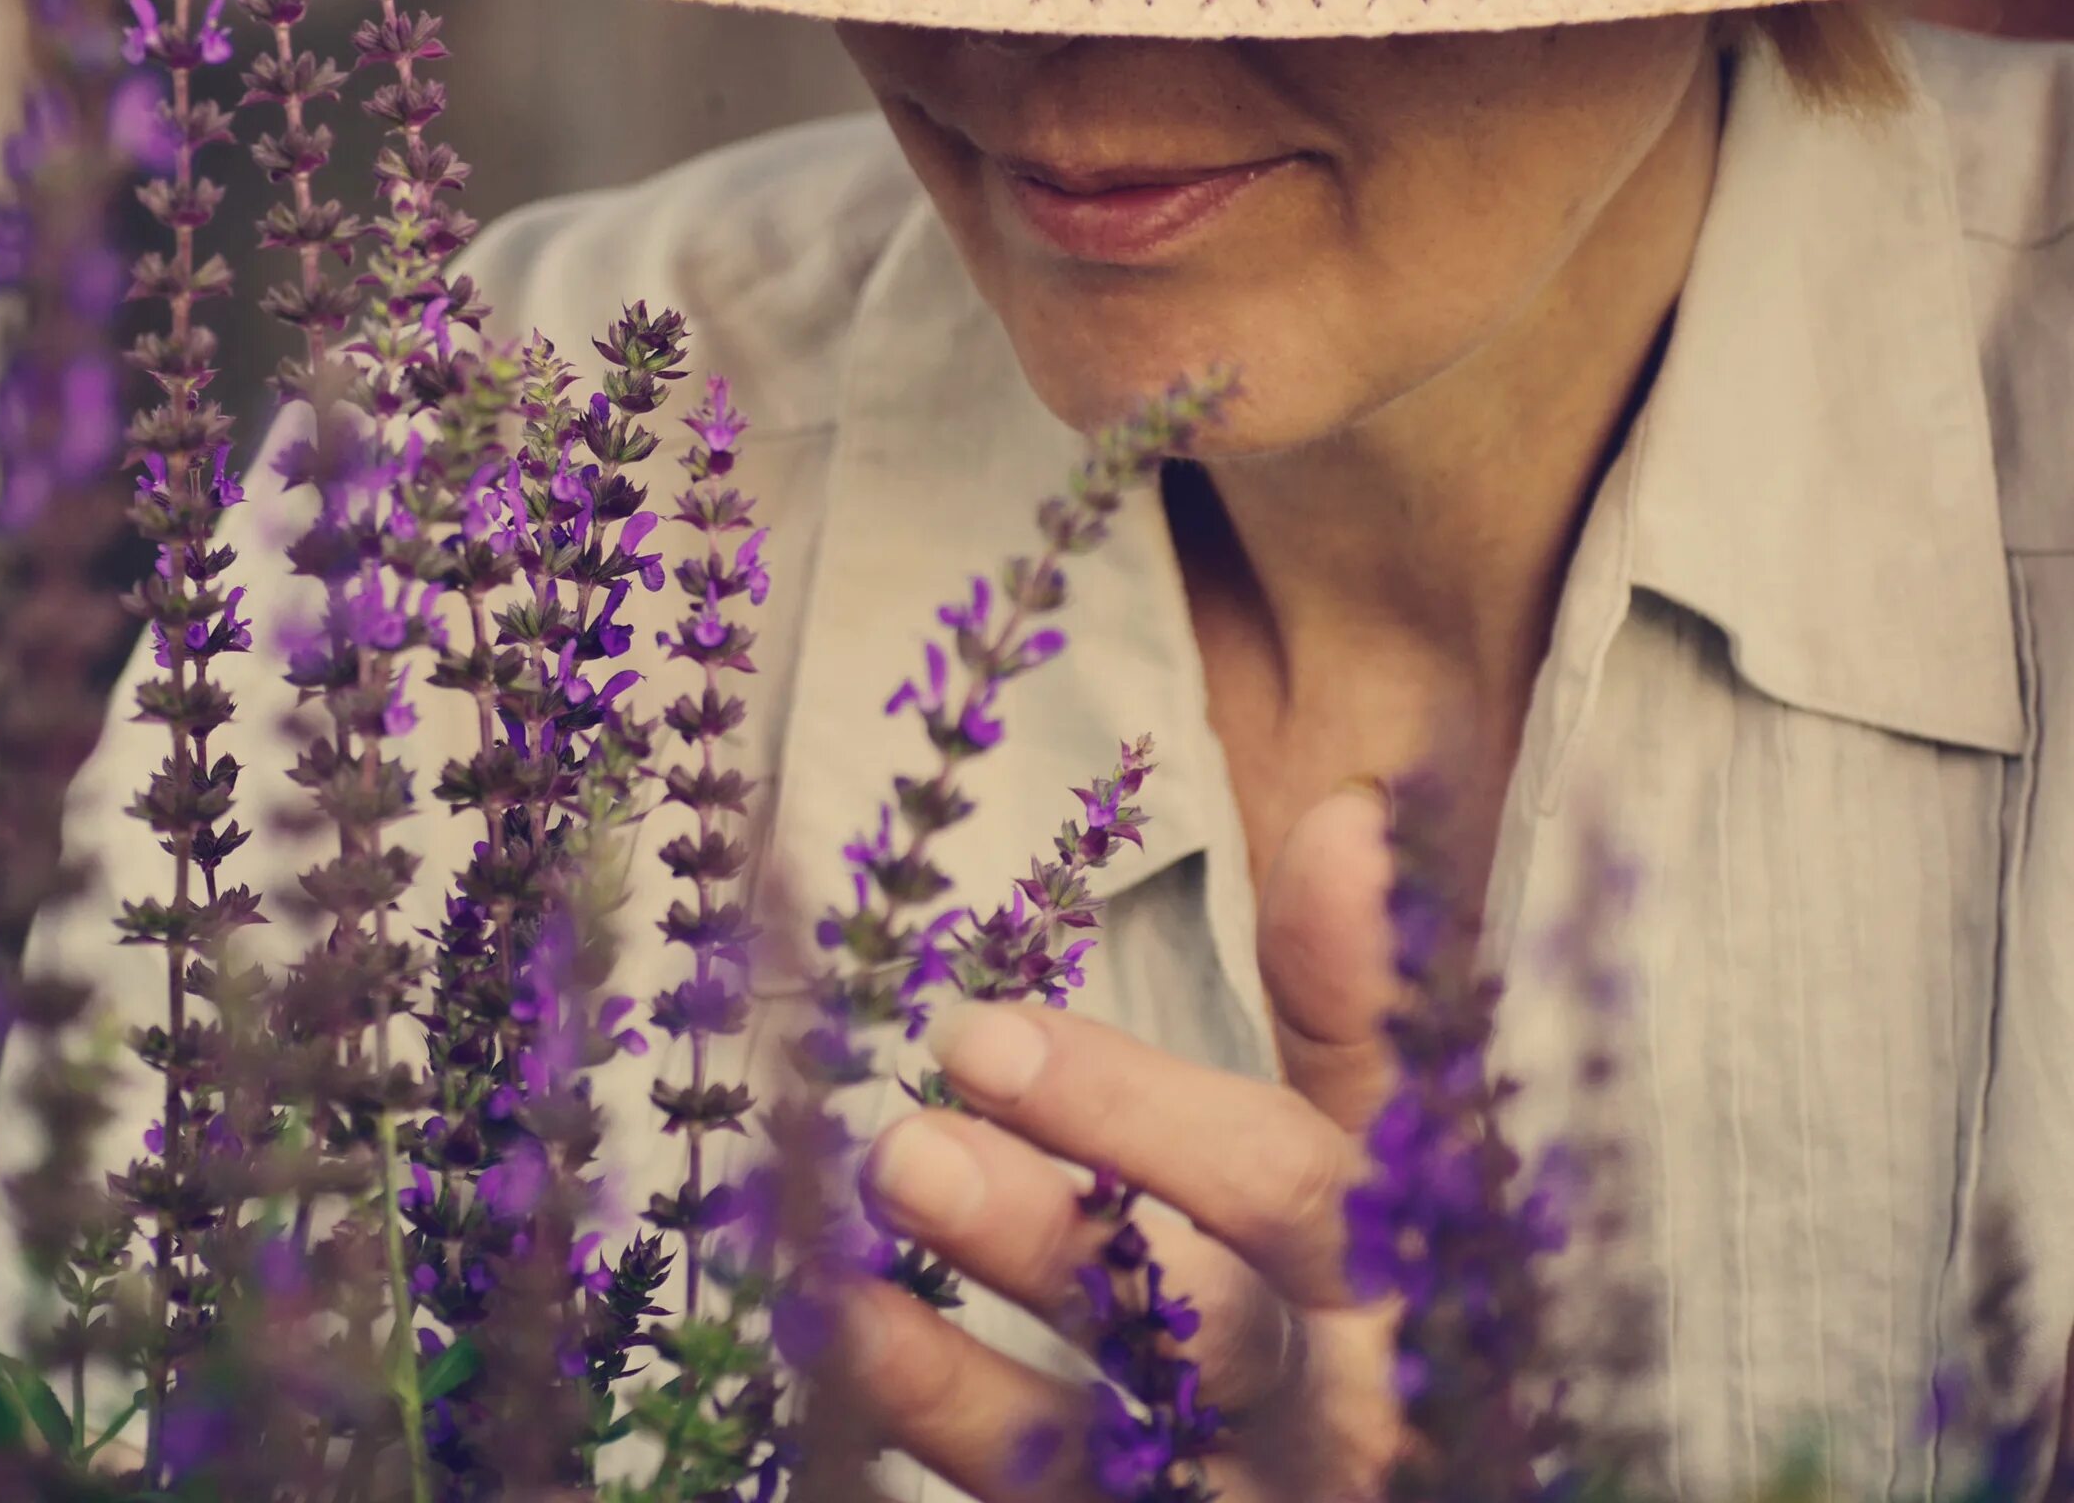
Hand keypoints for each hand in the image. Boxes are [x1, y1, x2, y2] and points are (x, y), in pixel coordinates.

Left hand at [844, 780, 1410, 1501]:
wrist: (1412, 1480)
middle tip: (903, 1151)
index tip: (976, 1033)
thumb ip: (1360, 1003)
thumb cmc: (1406, 1286)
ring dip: (958, 1384)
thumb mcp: (1406, 1147)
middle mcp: (1342, 1415)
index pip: (1282, 1193)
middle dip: (1047, 1244)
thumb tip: (1346, 813)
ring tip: (837, 1290)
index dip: (1131, 1112)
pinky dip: (936, 1439)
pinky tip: (844, 1366)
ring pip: (1101, 1462)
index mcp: (1405, 1280)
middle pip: (1199, 1338)